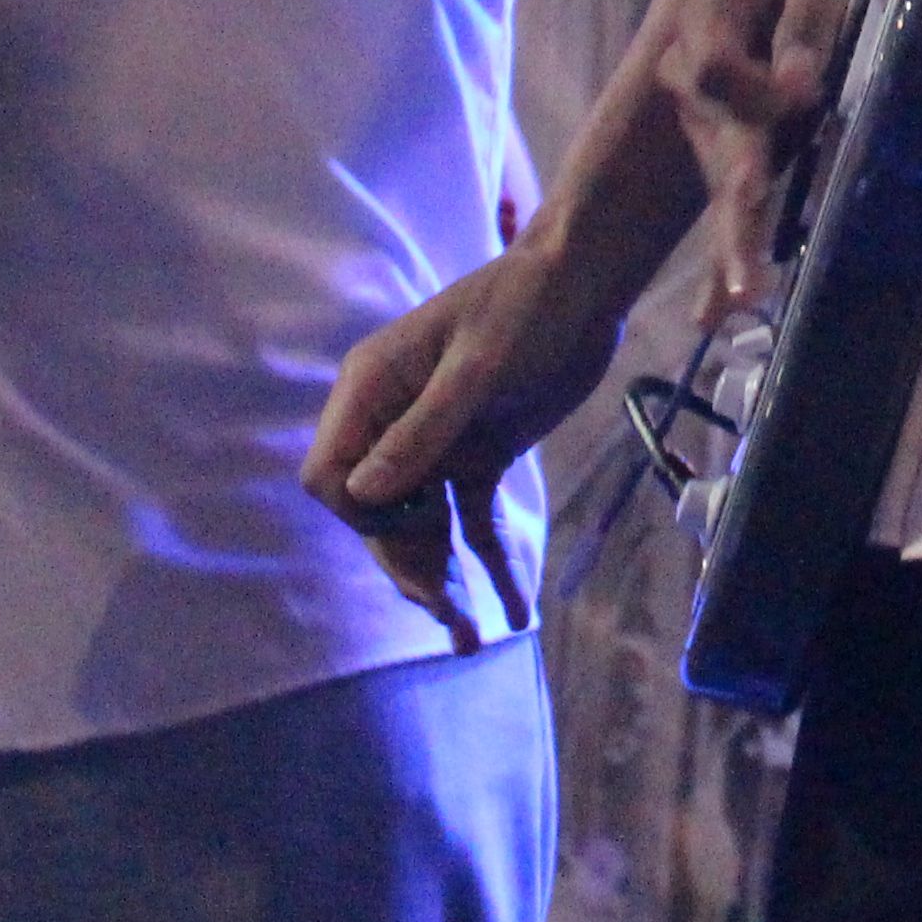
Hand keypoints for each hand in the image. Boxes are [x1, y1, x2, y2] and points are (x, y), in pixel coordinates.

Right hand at [300, 247, 609, 651]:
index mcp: (371, 389)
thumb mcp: (476, 368)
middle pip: (378, 513)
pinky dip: (491, 563)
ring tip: (471, 638)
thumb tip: (361, 496)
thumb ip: (421, 432)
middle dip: (407, 565)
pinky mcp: (480, 456)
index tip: (407, 526)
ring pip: (424, 527)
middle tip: (449, 617)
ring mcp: (437, 443)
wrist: (589, 283)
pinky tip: (511, 609)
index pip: (332, 474)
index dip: (360, 512)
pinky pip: (474, 521)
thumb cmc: (524, 306)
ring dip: (444, 580)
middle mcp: (393, 421)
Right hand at [666, 0, 867, 308]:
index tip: (805, 92)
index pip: (714, 66)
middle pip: (711, 140)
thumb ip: (808, 16)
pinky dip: (723, 257)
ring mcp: (708, 121)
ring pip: (719, 182)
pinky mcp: (733, 149)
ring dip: (730, 240)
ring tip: (739, 297)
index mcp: (704, 19)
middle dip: (734, 196)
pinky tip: (709, 314)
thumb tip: (799, 81)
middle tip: (751, 246)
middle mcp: (689, 78)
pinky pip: (724, 203)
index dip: (755, 85)